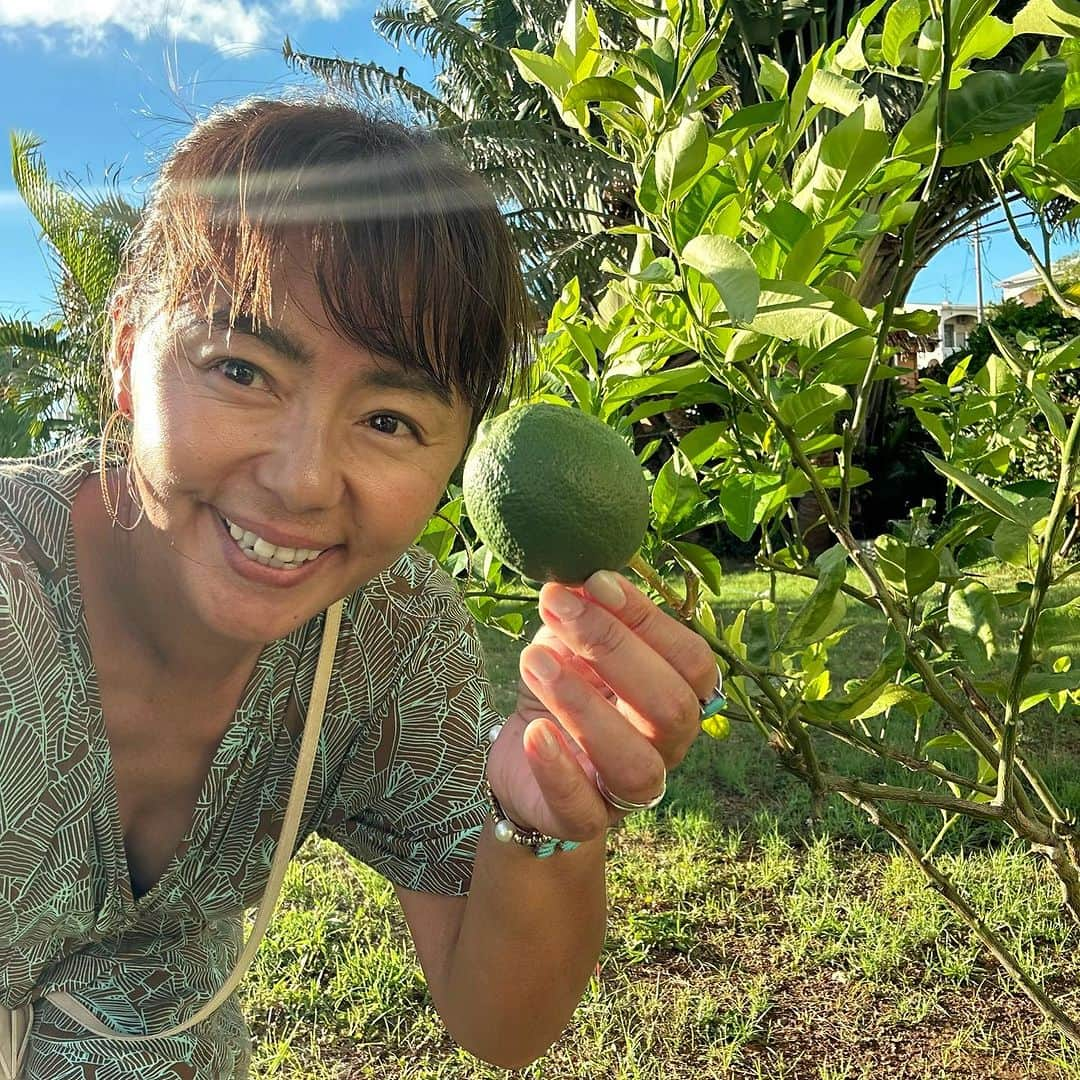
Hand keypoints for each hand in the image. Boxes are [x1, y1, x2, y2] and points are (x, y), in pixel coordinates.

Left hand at [485, 570, 718, 842]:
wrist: (524, 758)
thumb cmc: (564, 689)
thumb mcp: (571, 644)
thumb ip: (582, 613)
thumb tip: (580, 576)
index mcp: (677, 695)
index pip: (691, 660)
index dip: (648, 619)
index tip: (595, 581)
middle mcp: (667, 746)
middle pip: (670, 707)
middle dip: (613, 650)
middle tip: (557, 609)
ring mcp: (630, 791)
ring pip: (636, 764)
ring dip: (584, 706)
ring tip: (533, 659)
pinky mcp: (584, 820)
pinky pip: (583, 809)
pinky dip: (559, 769)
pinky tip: (533, 731)